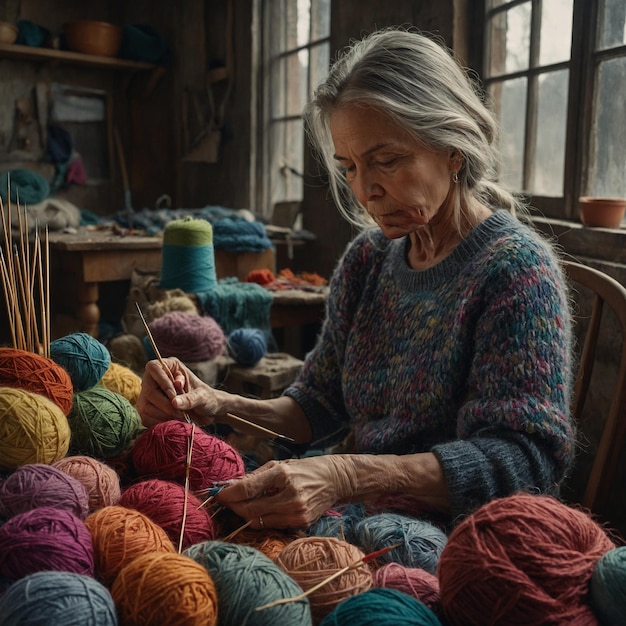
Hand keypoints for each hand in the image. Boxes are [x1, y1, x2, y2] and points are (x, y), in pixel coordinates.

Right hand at [136, 357, 221, 427]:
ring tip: (180, 416)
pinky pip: (145, 418)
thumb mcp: (202, 396)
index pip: (154, 367)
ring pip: (145, 406)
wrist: (206, 412)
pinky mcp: (147, 409)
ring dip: (164, 415)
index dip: (162, 382)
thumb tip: (174, 402)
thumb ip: (190, 398)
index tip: (174, 395)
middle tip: (181, 412)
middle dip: (165, 404)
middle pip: (148, 390)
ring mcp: (149, 395)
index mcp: (170, 366)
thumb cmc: (206, 398)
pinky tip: (172, 421)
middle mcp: (155, 378)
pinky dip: (159, 422)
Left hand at [216, 455, 358, 529]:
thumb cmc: (304, 469)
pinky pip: (271, 525)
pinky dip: (262, 519)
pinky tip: (261, 510)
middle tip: (225, 502)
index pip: (247, 489)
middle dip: (233, 507)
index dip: (229, 494)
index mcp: (282, 474)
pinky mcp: (300, 523)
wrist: (335, 480)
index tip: (218, 494)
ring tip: (241, 506)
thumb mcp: (280, 464)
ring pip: (258, 521)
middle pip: (249, 509)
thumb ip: (255, 476)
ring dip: (245, 515)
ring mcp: (296, 511)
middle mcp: (289, 494)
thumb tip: (229, 485)